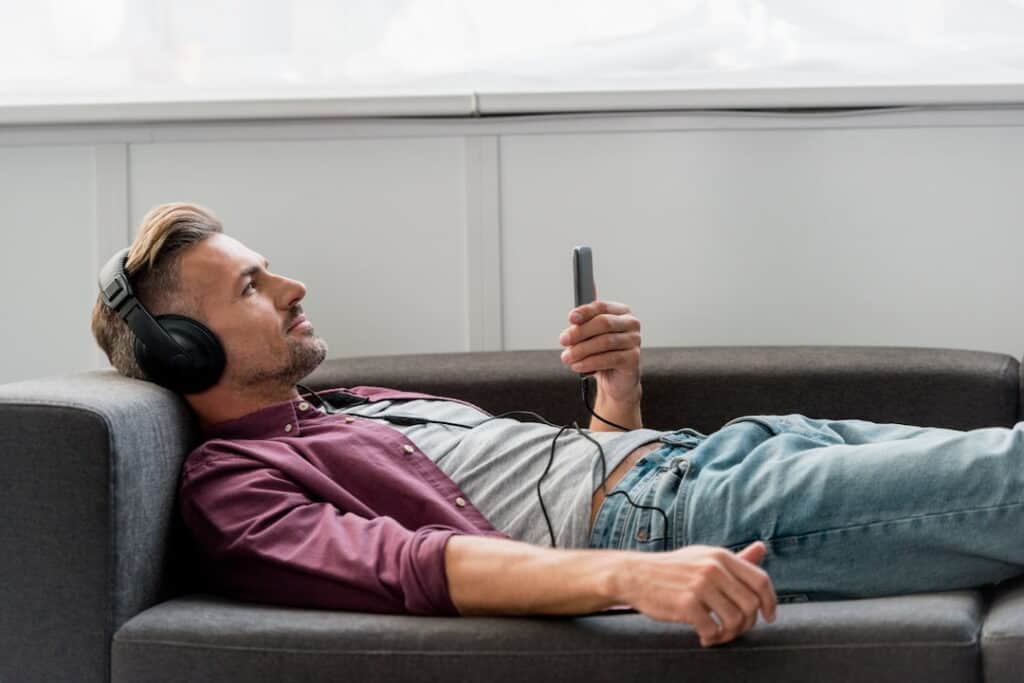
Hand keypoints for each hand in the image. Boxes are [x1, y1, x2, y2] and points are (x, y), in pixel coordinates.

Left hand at [558, 300, 641, 404]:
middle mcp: (631, 323)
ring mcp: (634, 341)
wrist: (614, 379)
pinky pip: (610, 359)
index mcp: (620, 312)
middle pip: (604, 323)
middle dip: (580, 332)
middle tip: (563, 340)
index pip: (601, 307)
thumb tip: (571, 330)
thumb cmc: (601, 353)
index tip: (571, 319)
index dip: (585, 312)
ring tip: (567, 357)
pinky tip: (578, 366)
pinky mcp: (633, 359)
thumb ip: (582, 330)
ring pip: (606, 341)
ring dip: (582, 350)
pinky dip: (590, 362)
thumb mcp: (589, 338)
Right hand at [614, 542, 776, 647]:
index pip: (760, 580)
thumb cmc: (673, 569)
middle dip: (747, 623)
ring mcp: (699, 585)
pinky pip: (712, 629)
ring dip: (730, 634)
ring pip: (734, 620)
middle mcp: (713, 568)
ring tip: (718, 634)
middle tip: (734, 629)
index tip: (768, 616)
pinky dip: (712, 639)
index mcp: (721, 556)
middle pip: (751, 604)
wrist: (635, 575)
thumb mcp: (704, 557)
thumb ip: (735, 558)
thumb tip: (762, 548)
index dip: (770, 602)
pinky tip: (704, 636)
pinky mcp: (685, 603)